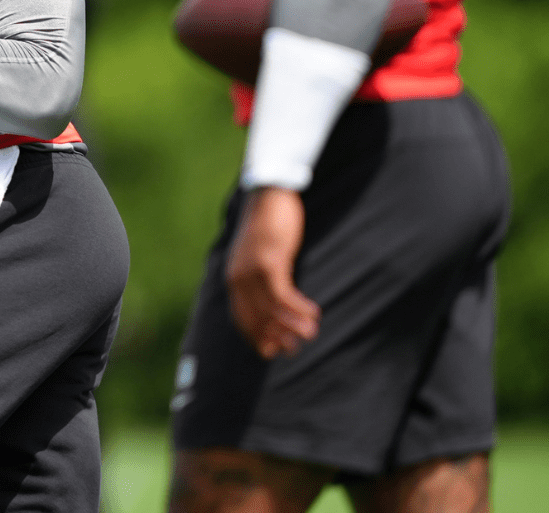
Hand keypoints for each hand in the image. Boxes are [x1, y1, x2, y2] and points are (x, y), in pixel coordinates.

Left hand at [225, 186, 321, 358]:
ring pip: (271, 309)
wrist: (269, 196)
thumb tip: (274, 304)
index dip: (257, 337)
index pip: (241, 317)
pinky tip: (313, 313)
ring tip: (310, 335)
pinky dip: (298, 307)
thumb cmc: (269, 227)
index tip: (273, 351)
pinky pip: (283, 294)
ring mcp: (252, 270)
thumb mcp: (261, 257)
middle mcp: (238, 277)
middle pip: (256, 318)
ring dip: (292, 325)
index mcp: (234, 278)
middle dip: (275, 337)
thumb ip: (262, 279)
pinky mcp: (269, 261)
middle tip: (294, 349)